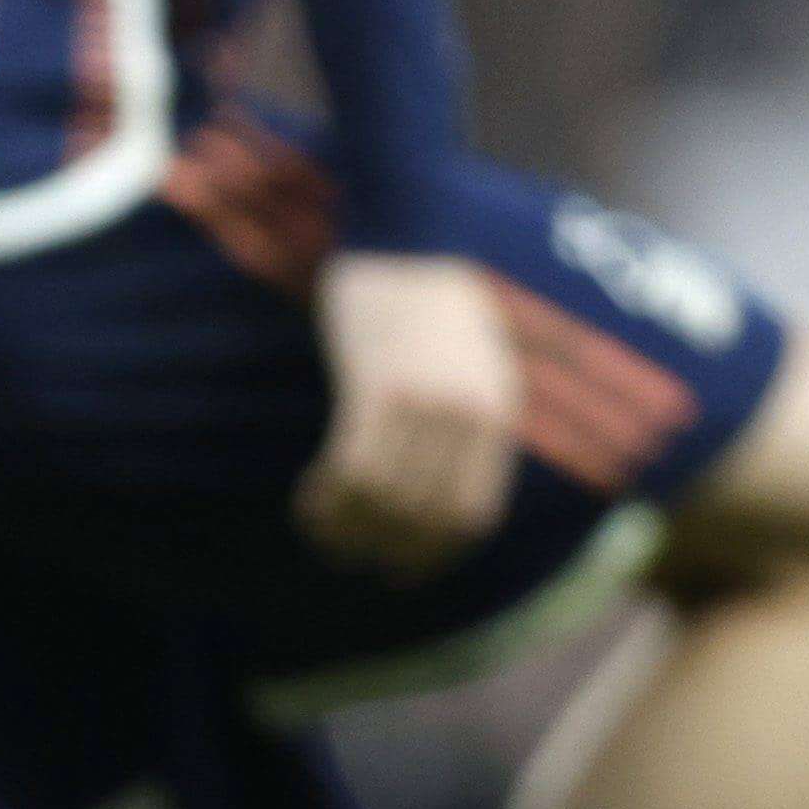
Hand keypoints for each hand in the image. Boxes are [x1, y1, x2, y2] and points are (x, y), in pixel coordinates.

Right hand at [301, 254, 522, 574]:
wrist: (406, 236)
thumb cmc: (433, 305)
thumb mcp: (477, 367)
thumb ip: (470, 427)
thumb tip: (442, 503)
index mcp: (497, 414)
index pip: (473, 515)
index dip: (434, 555)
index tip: (400, 571)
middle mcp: (468, 414)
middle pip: (424, 517)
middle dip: (383, 549)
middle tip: (348, 553)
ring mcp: (423, 401)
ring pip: (384, 501)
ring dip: (346, 528)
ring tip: (321, 523)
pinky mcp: (376, 386)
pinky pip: (352, 471)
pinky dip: (329, 500)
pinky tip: (311, 496)